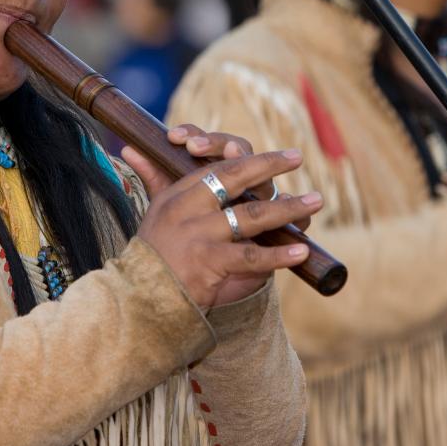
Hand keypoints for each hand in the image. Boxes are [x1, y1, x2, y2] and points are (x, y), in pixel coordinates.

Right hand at [123, 132, 322, 307]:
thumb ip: (153, 177)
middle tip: (298, 156)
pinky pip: (251, 257)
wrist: (139, 300)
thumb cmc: (152, 254)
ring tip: (315, 201)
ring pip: (250, 215)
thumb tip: (131, 145)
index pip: (218, 167)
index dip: (247, 156)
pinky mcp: (209, 263)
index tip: (276, 153)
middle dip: (269, 165)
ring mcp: (200, 235)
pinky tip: (301, 250)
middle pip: (234, 178)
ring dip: (287, 208)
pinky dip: (278, 255)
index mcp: (179, 195)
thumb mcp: (152, 212)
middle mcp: (189, 209)